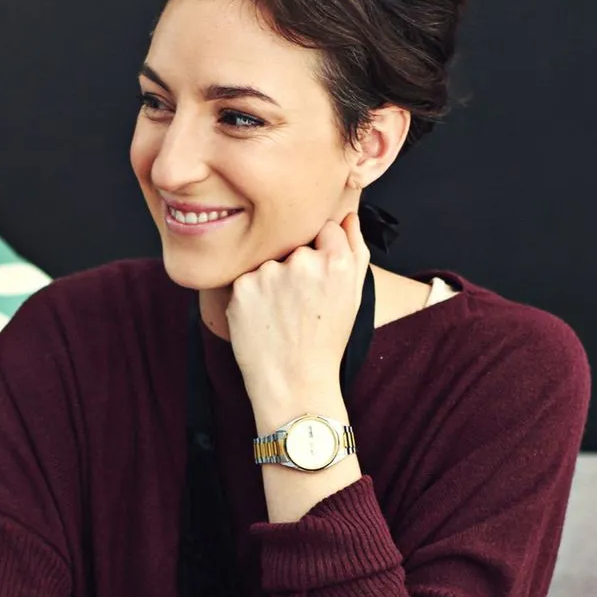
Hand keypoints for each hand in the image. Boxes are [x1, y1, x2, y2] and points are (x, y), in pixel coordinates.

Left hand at [226, 209, 369, 423]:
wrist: (293, 381)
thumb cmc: (326, 339)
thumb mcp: (354, 295)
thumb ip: (355, 248)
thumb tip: (347, 215)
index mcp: (336, 260)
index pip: (324, 228)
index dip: (321, 252)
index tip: (317, 279)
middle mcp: (302, 261)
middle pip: (295, 245)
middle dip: (295, 267)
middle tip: (299, 305)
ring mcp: (268, 273)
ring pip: (269, 262)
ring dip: (271, 281)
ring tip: (280, 314)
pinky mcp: (241, 286)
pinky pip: (246, 278)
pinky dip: (251, 295)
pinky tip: (263, 318)